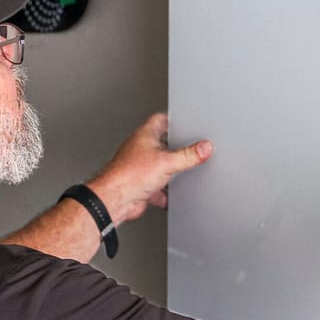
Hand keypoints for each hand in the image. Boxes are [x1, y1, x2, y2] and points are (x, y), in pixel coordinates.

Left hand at [88, 113, 213, 225]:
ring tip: (181, 174)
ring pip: (160, 167)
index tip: (183, 121)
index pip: (160, 120)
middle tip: (189, 150)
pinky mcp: (140, 185)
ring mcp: (139, 168)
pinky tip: (171, 195)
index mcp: (144, 136)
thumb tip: (204, 147)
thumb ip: (189, 155)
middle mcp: (140, 149)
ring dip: (170, 172)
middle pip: (163, 144)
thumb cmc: (129, 175)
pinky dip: (165, 192)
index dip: (173, 119)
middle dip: (176, 149)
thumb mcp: (168, 162)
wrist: (115, 199)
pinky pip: (157, 187)